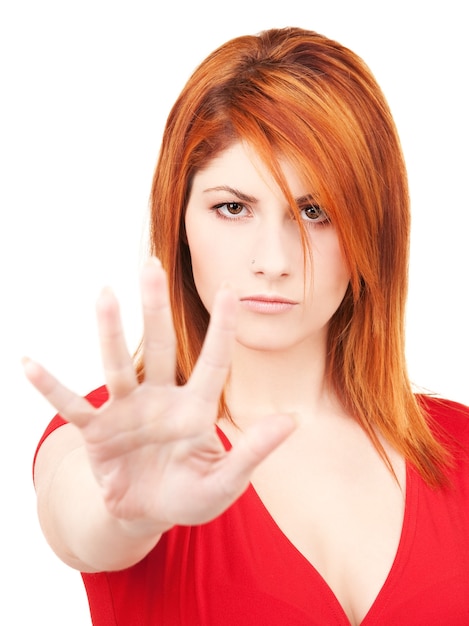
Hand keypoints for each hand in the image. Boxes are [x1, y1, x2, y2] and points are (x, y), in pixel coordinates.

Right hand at [24, 258, 295, 532]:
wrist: (147, 513)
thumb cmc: (189, 495)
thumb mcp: (226, 482)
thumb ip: (254, 452)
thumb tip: (291, 421)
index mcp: (195, 409)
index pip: (213, 361)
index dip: (223, 327)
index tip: (231, 289)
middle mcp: (161, 400)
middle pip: (160, 346)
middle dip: (156, 308)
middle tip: (151, 265)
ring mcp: (127, 412)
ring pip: (117, 366)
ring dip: (109, 332)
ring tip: (103, 294)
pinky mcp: (98, 431)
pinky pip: (71, 406)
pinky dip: (51, 387)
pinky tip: (27, 362)